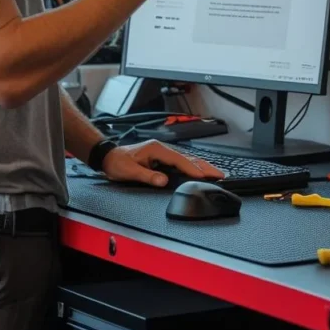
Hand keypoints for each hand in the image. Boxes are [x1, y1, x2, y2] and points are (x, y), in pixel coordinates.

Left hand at [100, 140, 224, 186]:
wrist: (109, 157)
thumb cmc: (117, 163)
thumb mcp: (129, 171)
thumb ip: (147, 176)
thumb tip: (163, 180)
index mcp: (156, 149)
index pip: (179, 160)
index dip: (192, 169)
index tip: (204, 176)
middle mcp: (162, 148)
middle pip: (188, 158)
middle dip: (205, 166)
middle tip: (220, 174)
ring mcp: (163, 152)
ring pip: (187, 159)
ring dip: (202, 166)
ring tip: (216, 173)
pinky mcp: (162, 157)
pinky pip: (182, 162)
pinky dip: (193, 167)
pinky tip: (200, 171)